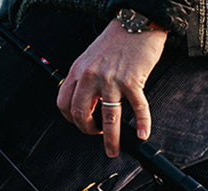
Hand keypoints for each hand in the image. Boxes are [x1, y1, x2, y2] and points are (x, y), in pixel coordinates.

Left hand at [57, 21, 166, 157]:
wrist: (137, 23)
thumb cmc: (115, 40)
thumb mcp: (90, 58)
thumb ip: (84, 79)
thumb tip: (85, 103)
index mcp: (78, 71)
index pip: (64, 103)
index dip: (71, 119)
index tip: (80, 124)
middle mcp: (92, 76)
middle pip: (81, 114)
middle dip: (88, 131)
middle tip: (96, 135)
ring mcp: (112, 80)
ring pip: (108, 118)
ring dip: (110, 139)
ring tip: (113, 149)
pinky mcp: (133, 80)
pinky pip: (138, 108)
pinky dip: (142, 124)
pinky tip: (142, 134)